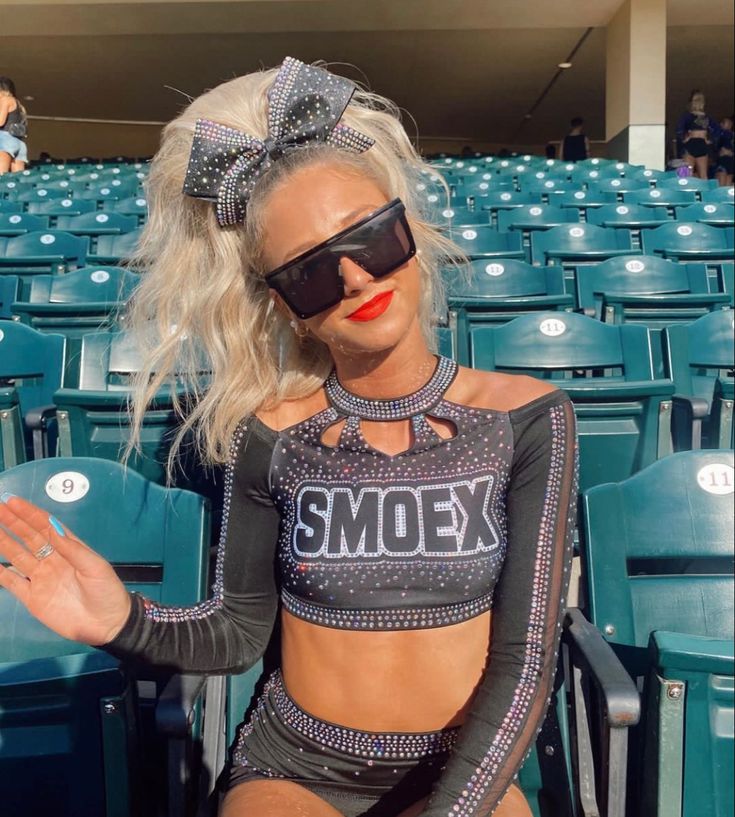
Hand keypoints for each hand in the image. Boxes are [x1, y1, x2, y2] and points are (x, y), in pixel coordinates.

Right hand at [0, 494, 131, 645]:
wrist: (107, 625)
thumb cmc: (106, 591)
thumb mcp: (95, 567)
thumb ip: (73, 549)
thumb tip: (52, 527)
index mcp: (69, 549)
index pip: (45, 526)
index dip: (29, 514)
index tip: (13, 502)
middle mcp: (52, 559)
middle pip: (28, 537)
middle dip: (12, 522)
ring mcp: (40, 578)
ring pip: (16, 555)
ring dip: (3, 542)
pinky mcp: (32, 598)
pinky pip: (12, 582)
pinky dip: (0, 573)